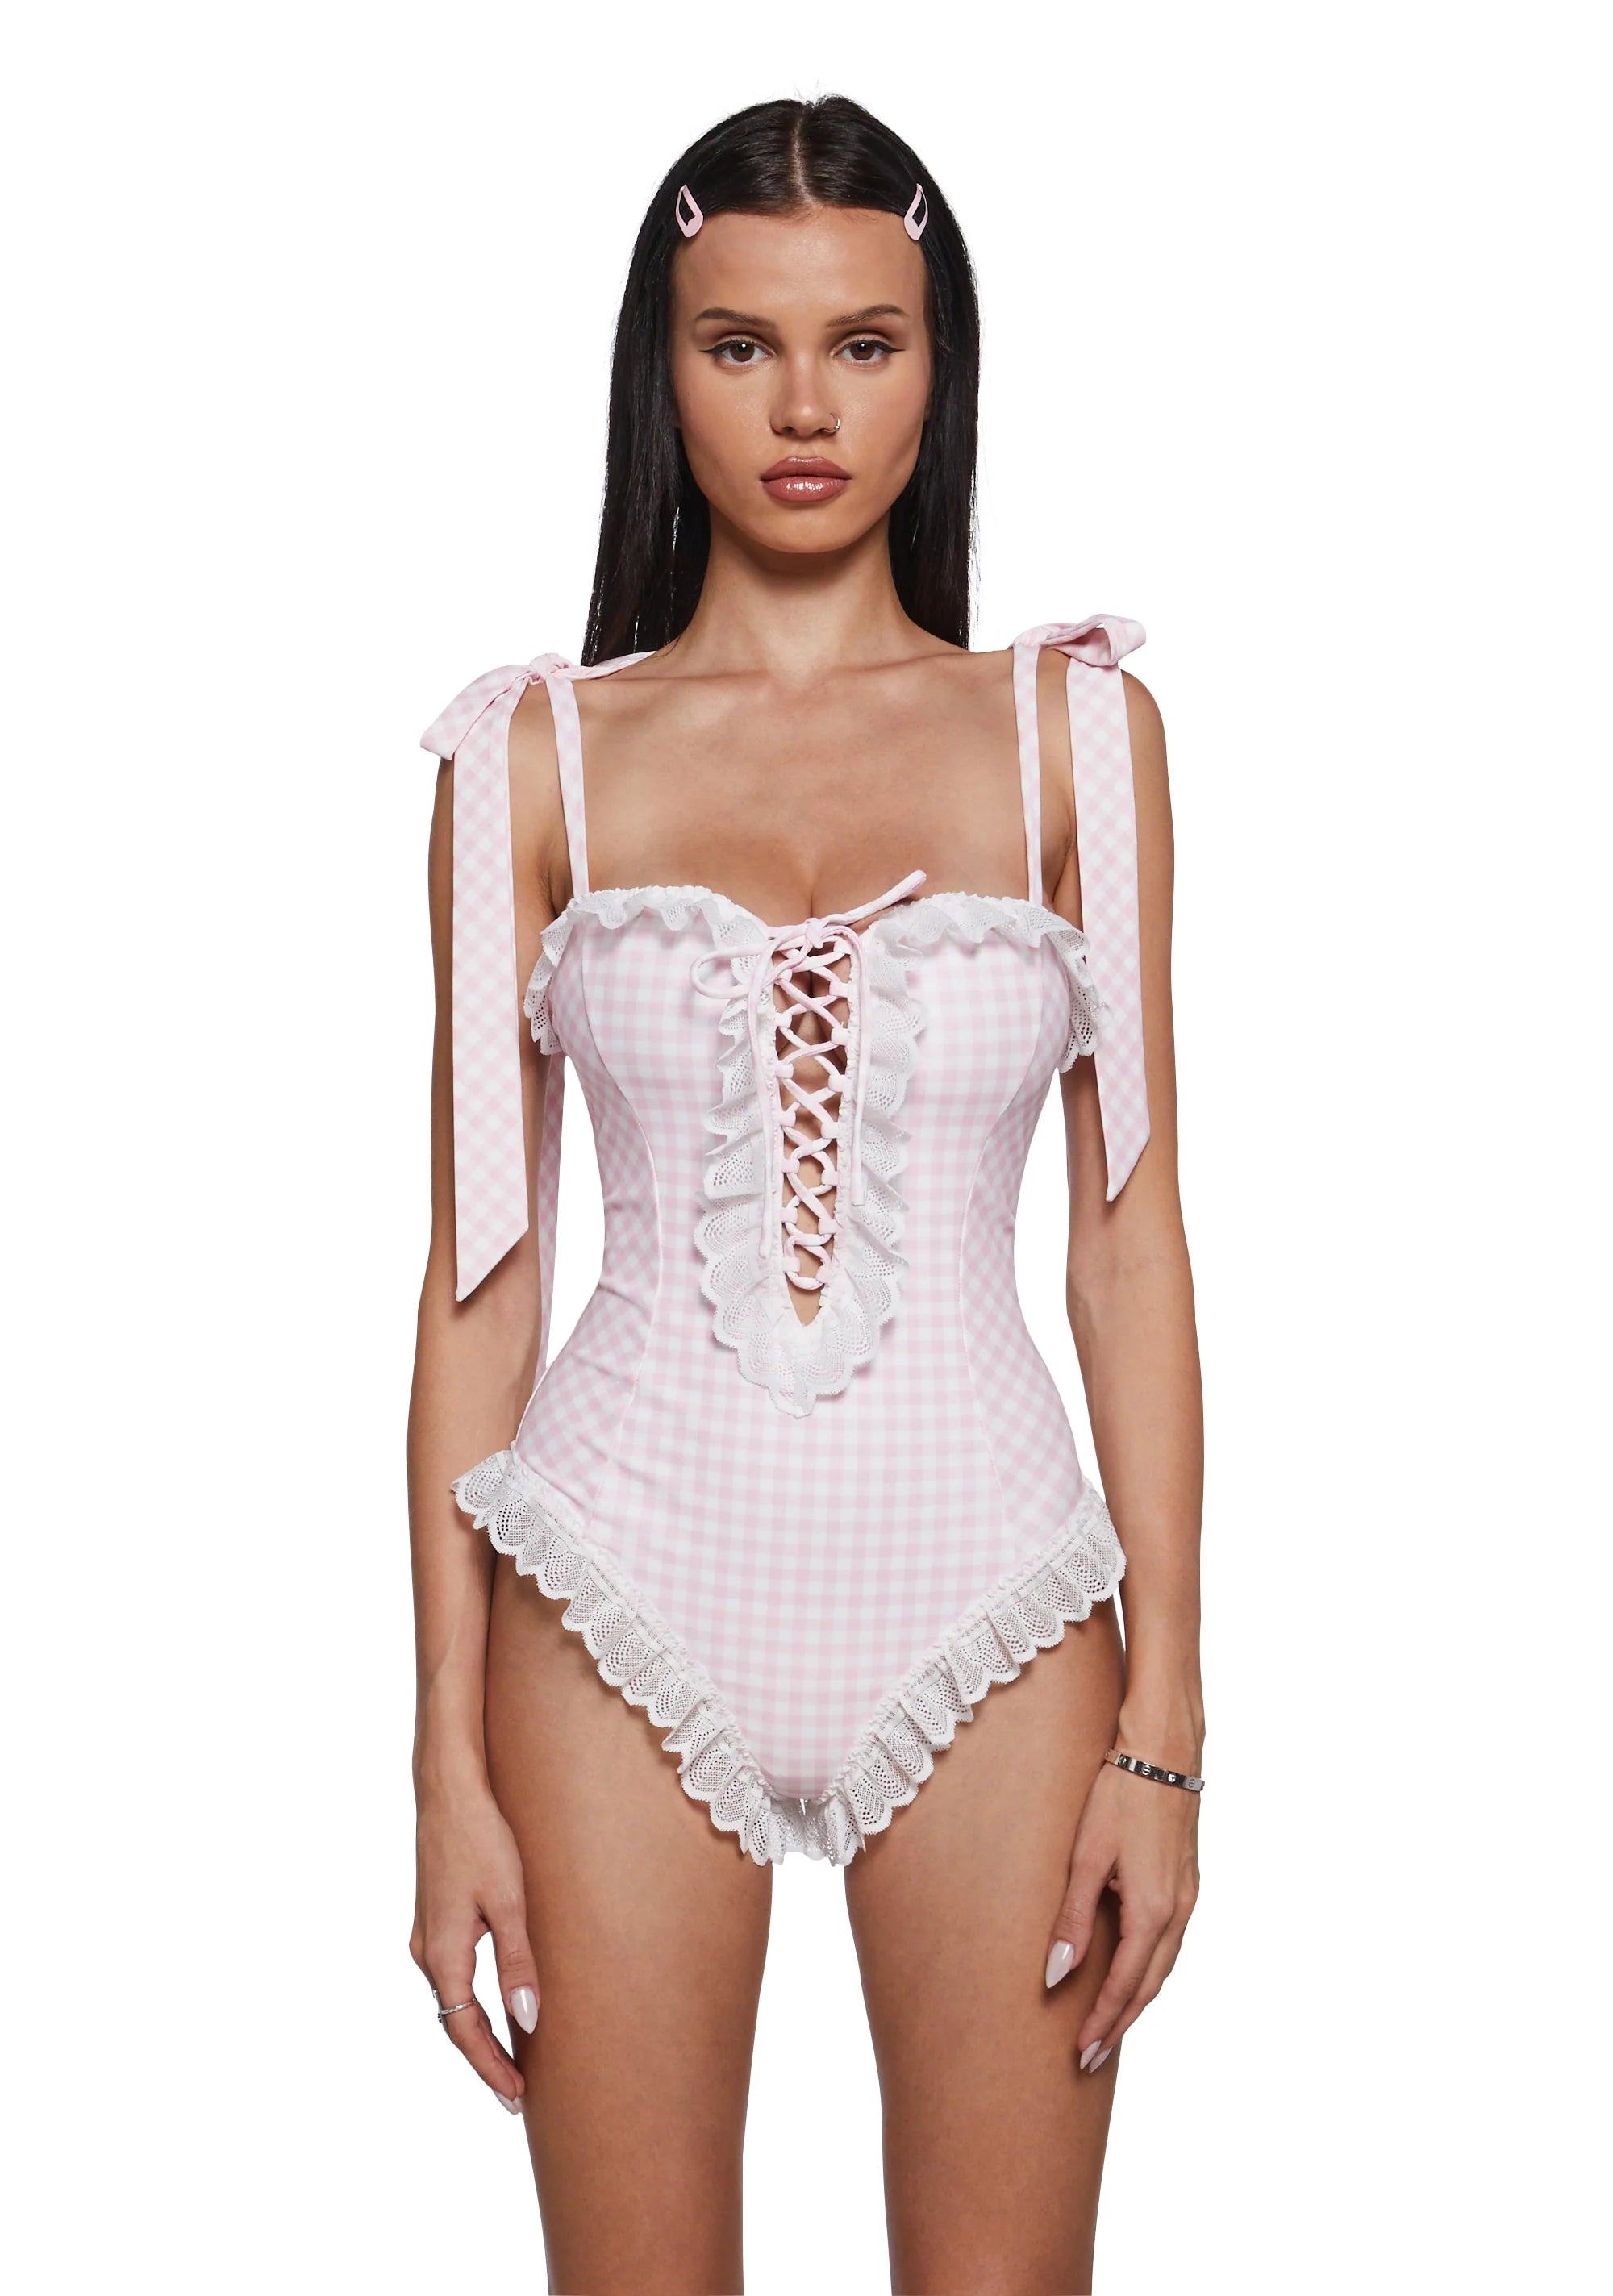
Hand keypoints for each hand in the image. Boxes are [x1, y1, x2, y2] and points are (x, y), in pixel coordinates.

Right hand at [410, 1777, 539, 2113]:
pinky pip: (453, 1975)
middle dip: (485, 2059)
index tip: (515, 2098)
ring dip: (479, 2032)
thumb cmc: (481, 1838)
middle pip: (454, 2022)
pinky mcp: (435, 1918)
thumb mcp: (509, 1901)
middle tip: (516, 2094)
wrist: (448, 1789)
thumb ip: (518, 1962)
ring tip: (512, 2060)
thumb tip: (526, 2020)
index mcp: (442, 1954)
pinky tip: (496, 2005)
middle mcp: (426, 1951)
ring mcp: (426, 1935)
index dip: (490, 2068)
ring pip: (453, 1999)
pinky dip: (472, 2002)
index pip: (464, 2031)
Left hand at [1044, 1755, 1199, 2070]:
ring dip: (1137, 1999)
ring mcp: (1189, 1896)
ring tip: (1109, 2026)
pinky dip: (1151, 1969)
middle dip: (1121, 2023)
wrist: (1164, 1749)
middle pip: (1151, 1986)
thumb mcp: (1087, 1856)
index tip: (1082, 2054)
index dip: (1103, 2022)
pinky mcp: (1188, 1881)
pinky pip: (1170, 1942)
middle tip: (1092, 2058)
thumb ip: (1073, 1919)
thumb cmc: (1120, 1793)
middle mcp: (1179, 1910)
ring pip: (1164, 1966)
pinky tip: (1133, 1972)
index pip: (1125, 1985)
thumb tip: (1056, 1974)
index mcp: (1155, 1910)